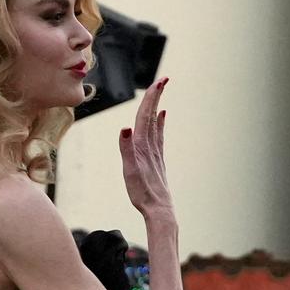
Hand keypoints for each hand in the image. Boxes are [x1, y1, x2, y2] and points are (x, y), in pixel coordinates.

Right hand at [118, 77, 172, 223]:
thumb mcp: (130, 171)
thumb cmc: (143, 192)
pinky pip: (158, 135)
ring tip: (159, 94)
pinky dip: (159, 123)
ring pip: (155, 124)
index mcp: (143, 145)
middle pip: (152, 115)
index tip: (160, 81)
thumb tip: (125, 128)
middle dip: (156, 96)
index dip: (152, 97)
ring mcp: (155, 152)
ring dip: (156, 107)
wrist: (158, 209)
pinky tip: (161, 119)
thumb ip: (126, 149)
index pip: (146, 116)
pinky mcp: (156, 160)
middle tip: (163, 79)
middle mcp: (151, 146)